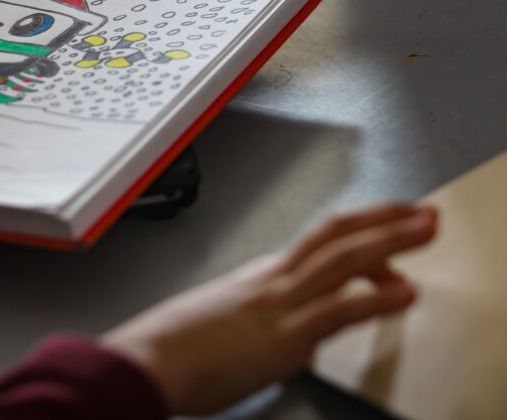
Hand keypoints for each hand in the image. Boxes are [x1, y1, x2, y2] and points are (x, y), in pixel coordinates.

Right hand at [100, 203, 437, 415]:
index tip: (385, 231)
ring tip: (425, 229)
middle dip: (382, 220)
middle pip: (333, 236)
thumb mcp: (215, 326)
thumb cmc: (168, 350)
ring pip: (342, 259)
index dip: (356, 233)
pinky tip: (405, 294)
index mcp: (255, 279)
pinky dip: (376, 298)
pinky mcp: (281, 336)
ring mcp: (277, 305)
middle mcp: (270, 282)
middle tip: (419, 210)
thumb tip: (267, 340)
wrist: (146, 361)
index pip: (314, 245)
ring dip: (391, 240)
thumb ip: (249, 325)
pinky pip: (337, 309)